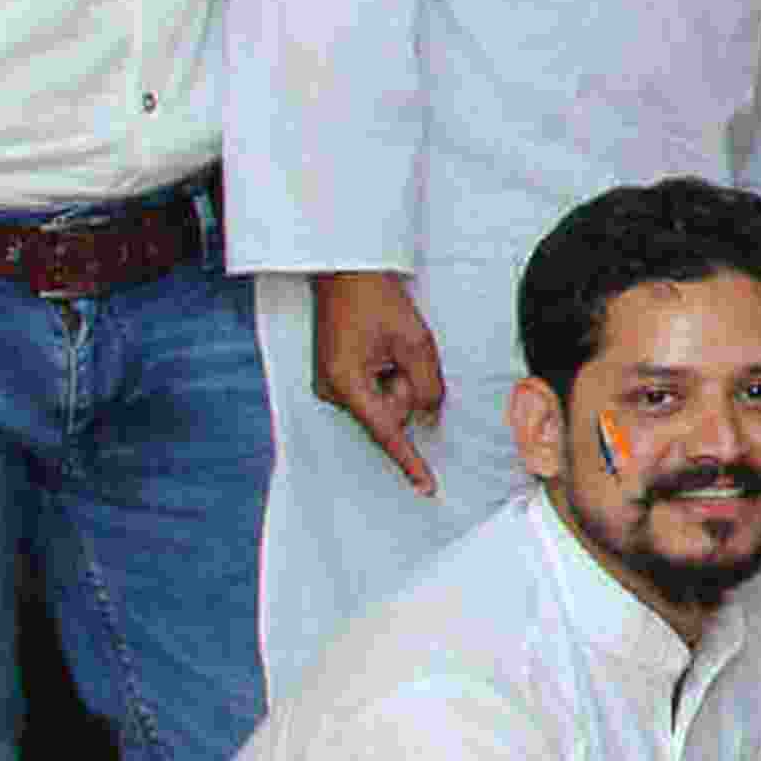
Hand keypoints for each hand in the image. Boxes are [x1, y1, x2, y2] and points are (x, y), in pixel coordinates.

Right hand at [310, 271, 446, 496]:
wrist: (346, 273)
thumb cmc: (377, 300)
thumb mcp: (415, 343)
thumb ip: (427, 385)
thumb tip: (428, 415)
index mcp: (347, 384)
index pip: (386, 432)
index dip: (409, 461)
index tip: (427, 487)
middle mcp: (332, 391)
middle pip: (390, 413)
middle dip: (407, 388)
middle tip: (400, 350)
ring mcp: (331, 386)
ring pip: (384, 402)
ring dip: (398, 378)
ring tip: (387, 343)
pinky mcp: (336, 378)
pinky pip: (374, 391)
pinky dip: (387, 375)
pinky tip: (381, 348)